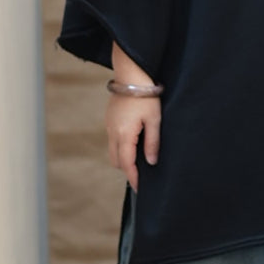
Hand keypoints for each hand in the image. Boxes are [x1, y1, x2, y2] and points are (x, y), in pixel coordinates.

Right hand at [107, 41, 160, 192]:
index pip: (127, 164)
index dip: (133, 178)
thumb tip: (151, 162)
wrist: (132, 75)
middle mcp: (112, 132)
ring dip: (123, 158)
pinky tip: (133, 143)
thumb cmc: (146, 96)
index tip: (140, 189)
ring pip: (112, 150)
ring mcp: (109, 125)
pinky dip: (121, 146)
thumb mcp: (154, 120)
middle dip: (127, 170)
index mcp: (124, 134)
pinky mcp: (109, 118)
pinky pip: (112, 139)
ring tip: (138, 160)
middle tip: (141, 175)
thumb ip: (152, 143)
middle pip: (116, 160)